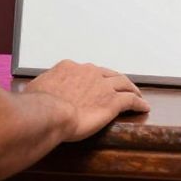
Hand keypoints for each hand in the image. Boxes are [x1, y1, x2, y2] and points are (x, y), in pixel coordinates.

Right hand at [24, 59, 149, 141]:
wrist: (50, 113)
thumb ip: (43, 86)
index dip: (92, 78)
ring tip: (137, 93)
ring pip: (123, 83)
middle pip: (107, 73)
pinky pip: (131, 100)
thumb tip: (39, 89)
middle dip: (114, 79)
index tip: (94, 83)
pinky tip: (144, 107)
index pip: (85, 70)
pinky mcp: (112, 102)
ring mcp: (102, 86)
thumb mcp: (35, 88)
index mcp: (70, 67)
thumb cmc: (38, 104)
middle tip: (120, 86)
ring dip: (132, 87)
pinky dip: (139, 103)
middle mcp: (89, 72)